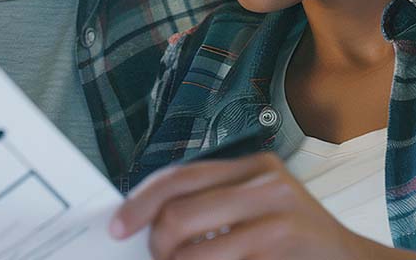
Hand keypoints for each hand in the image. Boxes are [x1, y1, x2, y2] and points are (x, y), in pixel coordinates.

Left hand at [110, 152, 415, 259]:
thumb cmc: (297, 245)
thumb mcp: (257, 211)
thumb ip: (214, 207)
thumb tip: (148, 222)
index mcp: (252, 166)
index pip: (180, 176)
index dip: (141, 201)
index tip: (118, 226)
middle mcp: (264, 180)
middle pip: (180, 209)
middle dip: (157, 241)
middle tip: (156, 258)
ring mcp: (277, 210)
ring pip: (195, 243)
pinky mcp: (285, 239)